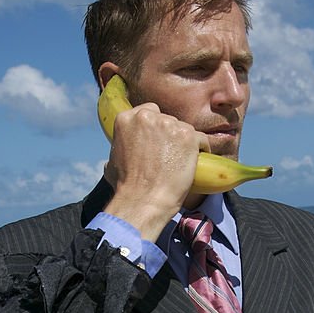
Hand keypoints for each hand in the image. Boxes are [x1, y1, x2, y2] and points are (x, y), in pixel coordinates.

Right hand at [103, 102, 210, 241]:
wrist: (143, 200)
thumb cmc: (127, 187)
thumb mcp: (113, 162)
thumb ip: (120, 149)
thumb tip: (117, 157)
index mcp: (127, 118)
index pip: (149, 112)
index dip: (156, 128)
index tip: (158, 141)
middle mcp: (148, 117)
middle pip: (168, 120)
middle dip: (169, 135)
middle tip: (169, 155)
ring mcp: (169, 125)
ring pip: (184, 129)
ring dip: (184, 143)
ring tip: (180, 162)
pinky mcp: (188, 136)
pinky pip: (201, 139)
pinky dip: (200, 150)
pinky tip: (196, 162)